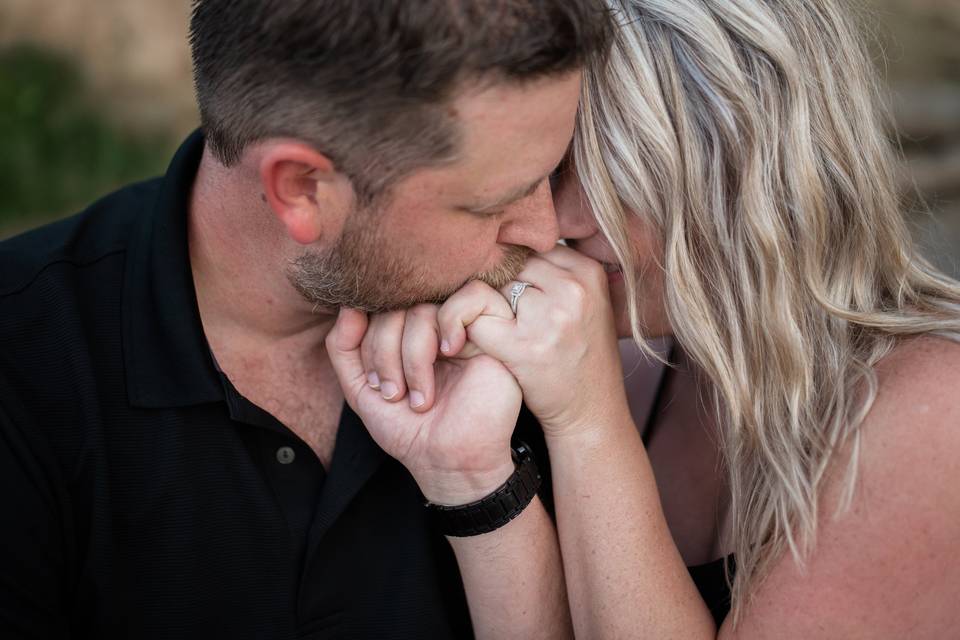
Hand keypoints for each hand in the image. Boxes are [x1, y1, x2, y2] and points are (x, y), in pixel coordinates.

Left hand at [326, 306, 519, 504]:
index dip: (367, 341)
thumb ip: (343, 347)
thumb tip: (348, 305)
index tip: (373, 386)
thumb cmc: (410, 430)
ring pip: (426, 307)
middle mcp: (434, 326)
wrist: (450, 462)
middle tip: (393, 394)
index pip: (379, 309)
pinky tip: (450, 353)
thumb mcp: (360, 389)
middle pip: (399, 306)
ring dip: (413, 356)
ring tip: (420, 398)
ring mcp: (464, 327)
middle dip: (385, 351)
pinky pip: (473, 295)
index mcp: (406, 335)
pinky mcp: (496, 330)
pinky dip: (452, 322)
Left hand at [392, 246, 629, 437]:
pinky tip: (469, 348)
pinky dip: (463, 332)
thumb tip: (501, 242)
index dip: (506, 273)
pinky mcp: (526, 346)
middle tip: (487, 319)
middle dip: (489, 290)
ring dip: (476, 310)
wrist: (592, 415)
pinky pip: (475, 319)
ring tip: (482, 334)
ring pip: (486, 288)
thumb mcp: (583, 306)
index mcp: (587, 270)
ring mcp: (551, 315)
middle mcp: (573, 287)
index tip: (502, 298)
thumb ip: (552, 274)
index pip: (526, 248)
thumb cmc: (579, 359)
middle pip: (504, 264)